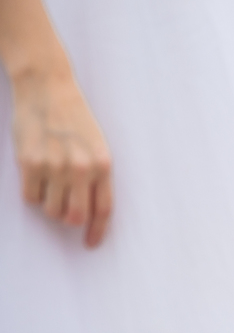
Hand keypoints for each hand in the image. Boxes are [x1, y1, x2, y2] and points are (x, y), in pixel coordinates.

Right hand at [10, 63, 111, 246]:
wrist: (47, 89)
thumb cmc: (74, 118)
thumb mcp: (96, 145)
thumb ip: (96, 175)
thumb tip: (90, 210)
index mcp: (103, 164)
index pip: (104, 209)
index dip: (98, 231)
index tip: (91, 243)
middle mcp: (81, 168)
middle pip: (76, 217)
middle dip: (70, 220)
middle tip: (65, 213)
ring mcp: (54, 166)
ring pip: (52, 210)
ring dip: (50, 206)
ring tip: (50, 186)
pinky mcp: (29, 163)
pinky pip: (30, 197)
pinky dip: (32, 194)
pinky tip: (35, 177)